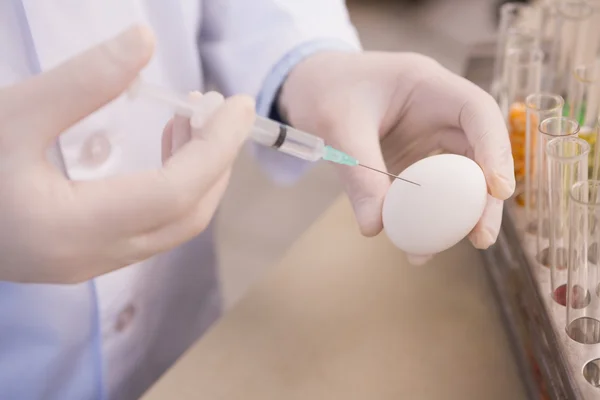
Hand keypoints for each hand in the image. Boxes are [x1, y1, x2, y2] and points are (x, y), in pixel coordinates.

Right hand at [0, 26, 254, 282]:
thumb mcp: (12, 113)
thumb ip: (82, 81)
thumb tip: (144, 39)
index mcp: (72, 229)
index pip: (175, 192)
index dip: (216, 147)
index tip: (239, 105)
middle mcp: (90, 259)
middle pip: (186, 216)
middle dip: (216, 162)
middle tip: (220, 110)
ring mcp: (88, 264)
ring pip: (172, 225)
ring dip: (196, 174)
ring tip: (192, 119)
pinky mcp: (84, 254)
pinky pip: (151, 226)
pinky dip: (172, 188)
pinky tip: (165, 146)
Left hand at [279, 52, 514, 262]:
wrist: (303, 88)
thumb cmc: (323, 91)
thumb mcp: (337, 127)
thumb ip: (358, 173)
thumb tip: (374, 228)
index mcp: (427, 85)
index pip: (477, 110)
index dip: (495, 148)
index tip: (498, 190)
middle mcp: (436, 110)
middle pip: (477, 150)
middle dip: (485, 196)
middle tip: (481, 237)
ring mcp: (426, 135)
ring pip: (459, 174)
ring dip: (459, 213)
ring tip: (448, 247)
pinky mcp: (412, 158)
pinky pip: (430, 188)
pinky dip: (428, 215)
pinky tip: (419, 244)